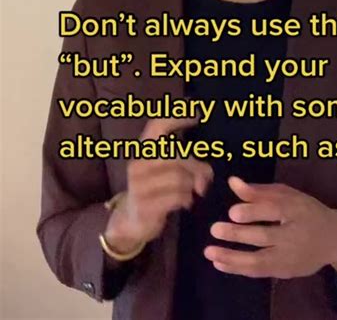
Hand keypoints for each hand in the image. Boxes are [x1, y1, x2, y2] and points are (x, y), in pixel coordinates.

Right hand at [105, 115, 212, 252]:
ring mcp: (139, 186)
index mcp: (143, 150)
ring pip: (179, 178)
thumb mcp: (165, 170)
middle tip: (206, 178)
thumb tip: (206, 174)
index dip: (177, 117)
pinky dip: (187, 199)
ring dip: (192, 185)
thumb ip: (186, 162)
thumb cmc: (154, 188)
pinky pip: (176, 197)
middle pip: (176, 156)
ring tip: (192, 191)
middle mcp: (138, 164)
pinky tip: (186, 202)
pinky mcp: (144, 207)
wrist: (130, 220)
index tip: (197, 116)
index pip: (157, 126)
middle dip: (197, 167)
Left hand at [204, 176, 336, 279]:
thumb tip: (232, 182)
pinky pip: (259, 272)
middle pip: (264, 236)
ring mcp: (290, 256)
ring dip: (233, 258)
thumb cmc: (306, 211)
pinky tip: (220, 263)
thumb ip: (260, 191)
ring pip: (259, 260)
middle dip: (239, 234)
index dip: (254, 211)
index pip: (274, 210)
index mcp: (296, 209)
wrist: (335, 238)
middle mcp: (294, 234)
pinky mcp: (286, 271)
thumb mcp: (288, 195)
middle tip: (215, 229)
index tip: (232, 212)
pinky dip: (238, 269)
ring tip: (210, 252)